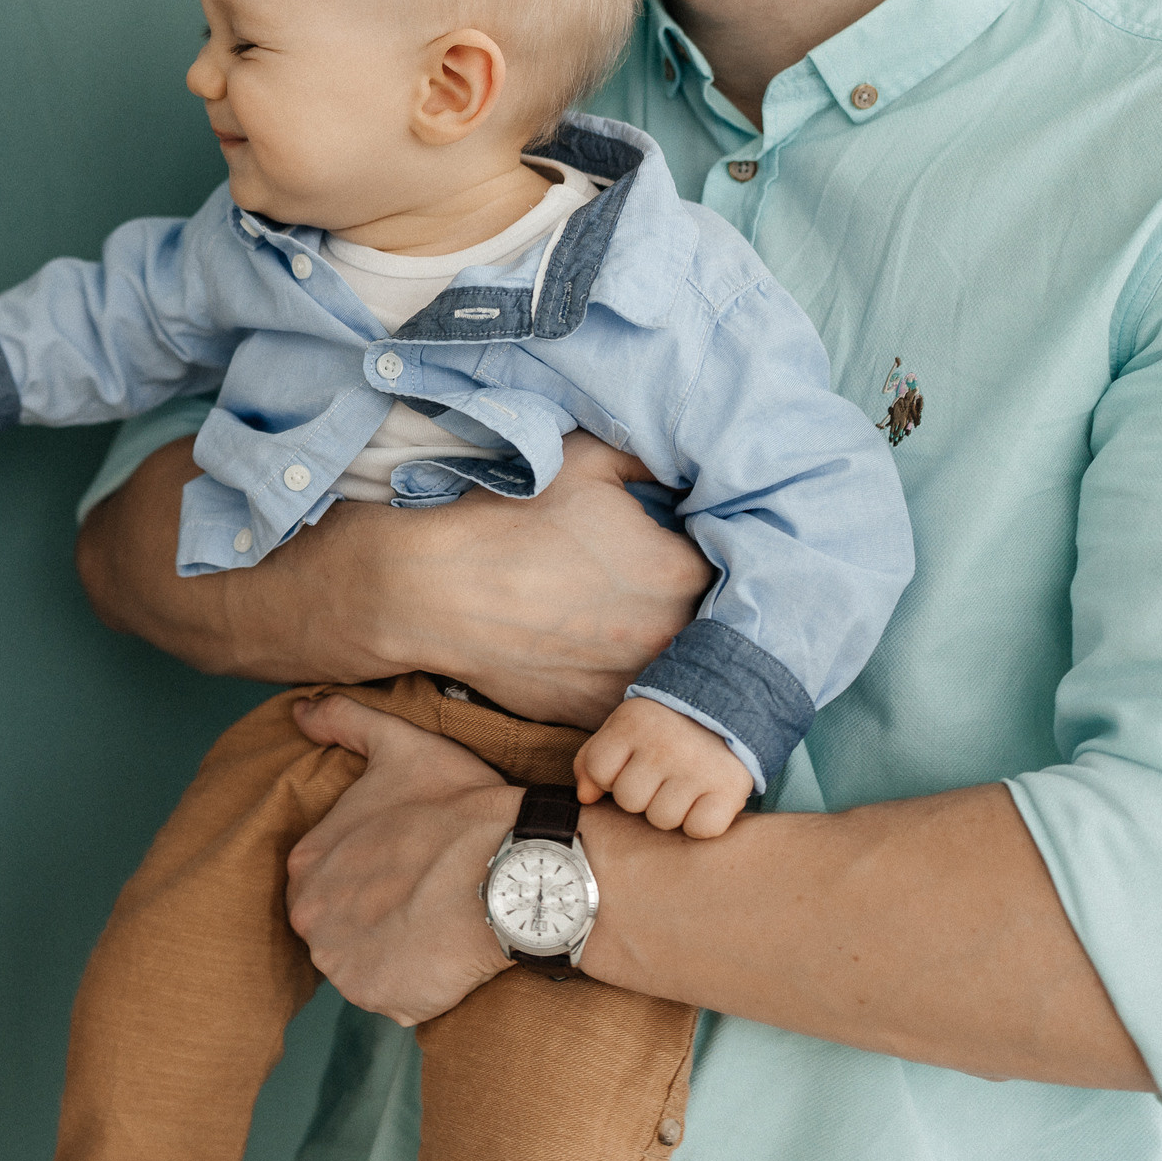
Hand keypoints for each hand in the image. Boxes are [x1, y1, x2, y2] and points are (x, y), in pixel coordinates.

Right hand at [77, 433, 712, 724]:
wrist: (417, 592)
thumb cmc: (498, 518)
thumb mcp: (579, 460)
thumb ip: (644, 452)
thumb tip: (683, 444)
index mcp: (679, 571)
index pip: (745, 567)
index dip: (725, 550)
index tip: (708, 538)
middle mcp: (666, 639)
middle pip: (715, 628)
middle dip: (701, 604)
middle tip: (668, 579)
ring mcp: (626, 685)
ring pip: (673, 672)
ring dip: (664, 649)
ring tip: (627, 618)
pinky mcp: (585, 716)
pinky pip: (625, 702)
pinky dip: (620, 682)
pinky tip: (590, 650)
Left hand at [283, 694, 519, 1026]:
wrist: (513, 868)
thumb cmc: (458, 806)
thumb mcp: (398, 746)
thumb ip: (343, 721)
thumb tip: (299, 710)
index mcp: (305, 864)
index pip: (326, 881)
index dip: (370, 876)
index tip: (407, 869)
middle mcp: (310, 919)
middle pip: (340, 926)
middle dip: (377, 917)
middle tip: (426, 899)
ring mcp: (343, 965)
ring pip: (366, 965)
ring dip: (397, 953)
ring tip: (439, 925)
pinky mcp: (381, 1000)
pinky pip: (396, 1000)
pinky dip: (420, 986)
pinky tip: (447, 955)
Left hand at [574, 696, 753, 837]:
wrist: (726, 710)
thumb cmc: (662, 729)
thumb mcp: (623, 729)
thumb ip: (592, 760)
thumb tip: (585, 797)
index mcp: (633, 724)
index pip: (599, 771)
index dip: (610, 775)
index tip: (629, 763)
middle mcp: (664, 745)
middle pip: (629, 800)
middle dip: (640, 794)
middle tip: (660, 776)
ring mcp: (698, 768)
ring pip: (662, 819)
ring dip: (669, 810)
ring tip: (681, 786)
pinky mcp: (729, 789)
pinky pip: (700, 829)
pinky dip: (700, 823)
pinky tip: (703, 800)